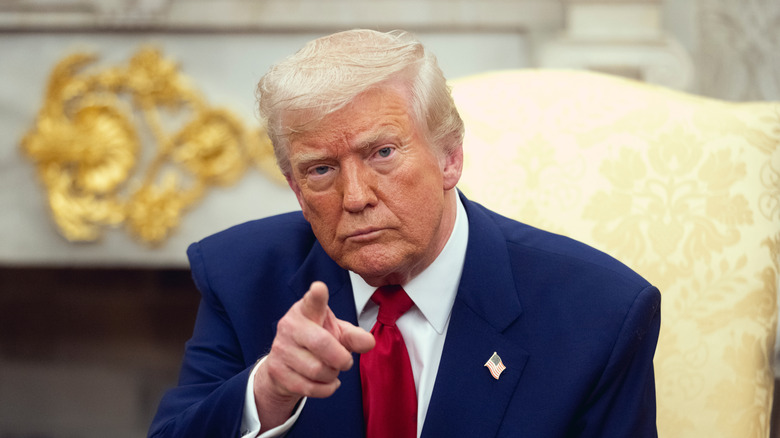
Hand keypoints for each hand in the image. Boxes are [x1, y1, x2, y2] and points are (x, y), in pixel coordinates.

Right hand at [253, 281, 374, 430]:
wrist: (285, 365)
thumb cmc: (316, 341)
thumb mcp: (337, 333)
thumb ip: (354, 336)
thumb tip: (369, 342)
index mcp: (306, 310)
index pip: (312, 301)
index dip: (317, 295)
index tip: (319, 288)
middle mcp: (290, 325)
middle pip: (322, 344)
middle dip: (341, 358)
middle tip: (346, 361)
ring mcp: (280, 348)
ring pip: (317, 370)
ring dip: (332, 375)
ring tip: (331, 370)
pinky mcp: (277, 371)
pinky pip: (310, 387)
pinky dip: (326, 389)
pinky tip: (326, 382)